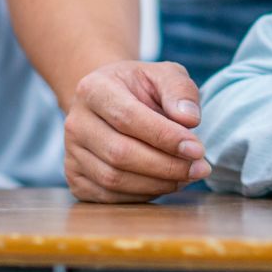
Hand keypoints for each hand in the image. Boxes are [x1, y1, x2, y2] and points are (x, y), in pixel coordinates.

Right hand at [63, 60, 207, 202]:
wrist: (109, 103)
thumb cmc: (140, 88)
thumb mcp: (163, 75)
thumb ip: (179, 90)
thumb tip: (190, 120)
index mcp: (93, 89)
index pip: (127, 117)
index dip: (164, 137)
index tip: (197, 149)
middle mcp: (76, 122)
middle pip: (119, 153)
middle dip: (166, 166)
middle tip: (200, 168)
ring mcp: (71, 154)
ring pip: (114, 179)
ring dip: (157, 183)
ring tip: (187, 175)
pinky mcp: (76, 180)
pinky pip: (110, 197)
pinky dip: (143, 195)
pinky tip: (166, 183)